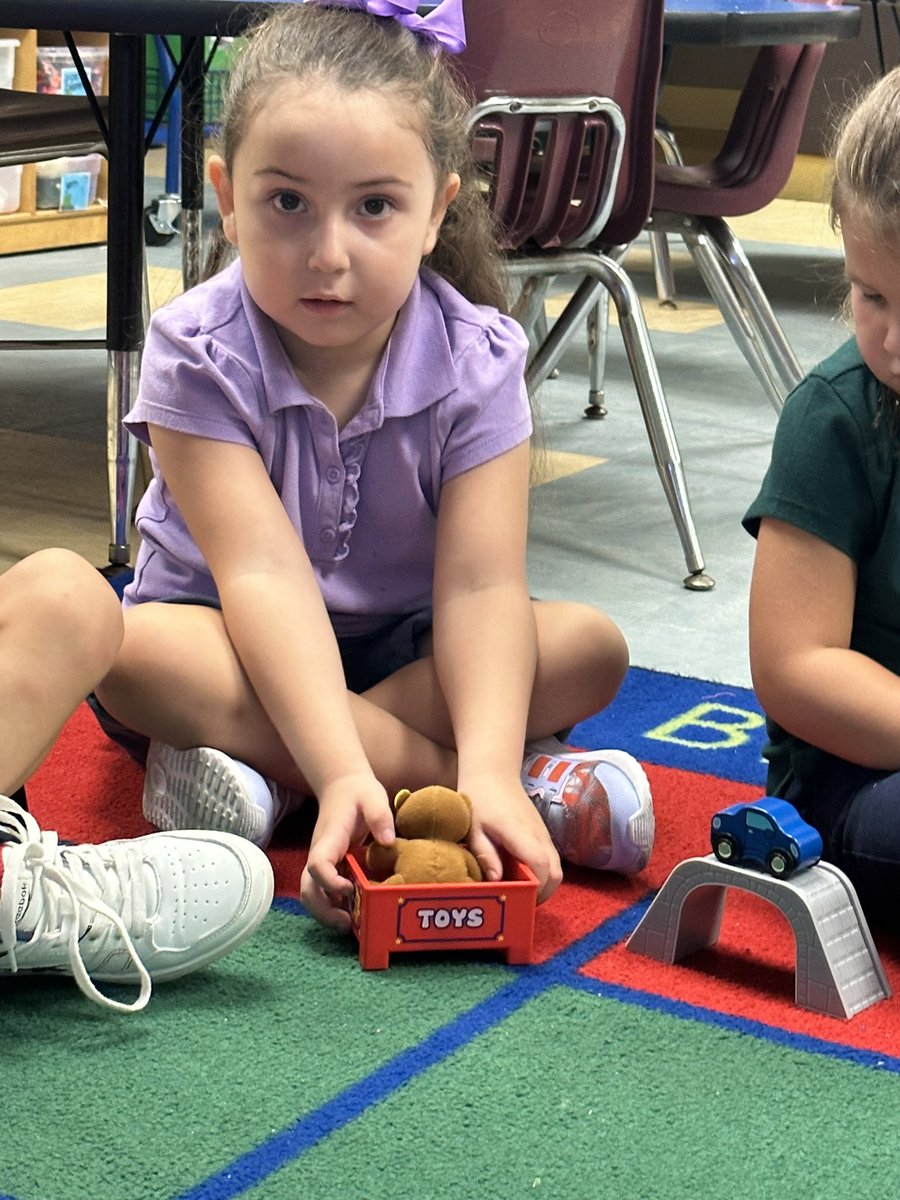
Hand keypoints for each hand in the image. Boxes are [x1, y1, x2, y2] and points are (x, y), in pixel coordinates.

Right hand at [300, 771, 394, 928]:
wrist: (342, 785)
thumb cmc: (358, 792)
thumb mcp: (373, 797)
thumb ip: (380, 816)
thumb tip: (387, 842)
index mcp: (330, 838)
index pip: (318, 865)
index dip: (329, 882)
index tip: (350, 889)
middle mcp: (320, 854)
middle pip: (308, 888)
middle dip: (322, 910)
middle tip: (347, 923)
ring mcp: (323, 862)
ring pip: (312, 894)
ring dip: (326, 913)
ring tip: (351, 925)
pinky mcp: (330, 867)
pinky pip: (324, 892)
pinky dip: (333, 906)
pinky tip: (354, 912)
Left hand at [461, 774, 562, 903]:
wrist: (494, 774)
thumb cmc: (480, 800)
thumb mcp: (474, 828)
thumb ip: (485, 854)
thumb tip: (498, 880)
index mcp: (520, 833)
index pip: (541, 864)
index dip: (536, 887)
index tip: (521, 899)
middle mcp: (539, 835)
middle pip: (556, 872)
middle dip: (543, 893)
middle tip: (521, 901)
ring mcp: (544, 834)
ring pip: (557, 868)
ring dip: (544, 884)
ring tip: (522, 892)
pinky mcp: (543, 835)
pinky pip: (551, 860)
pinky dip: (544, 874)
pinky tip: (523, 876)